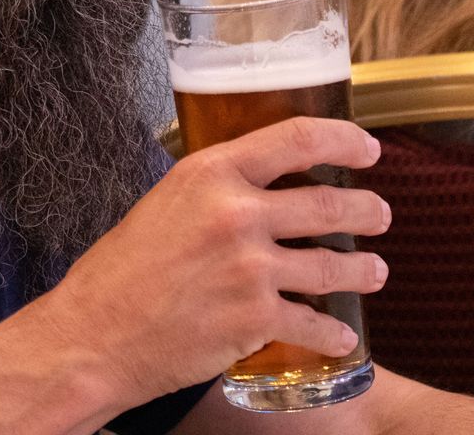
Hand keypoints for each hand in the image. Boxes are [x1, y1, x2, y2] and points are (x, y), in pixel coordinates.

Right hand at [37, 116, 391, 406]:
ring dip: (364, 269)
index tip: (368, 149)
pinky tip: (342, 336)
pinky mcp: (254, 318)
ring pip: (332, 264)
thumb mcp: (166, 202)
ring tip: (376, 271)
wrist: (94, 335)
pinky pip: (313, 323)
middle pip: (328, 202)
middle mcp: (238, 214)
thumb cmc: (120, 272)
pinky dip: (333, 332)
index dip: (345, 140)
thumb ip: (215, 191)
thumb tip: (255, 187)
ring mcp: (250, 268)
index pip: (298, 138)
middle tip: (380, 213)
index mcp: (213, 173)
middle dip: (367, 209)